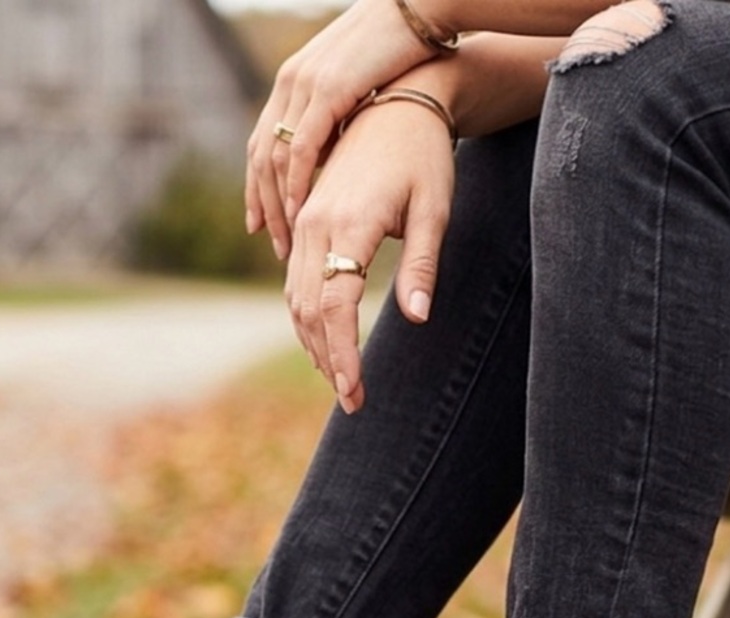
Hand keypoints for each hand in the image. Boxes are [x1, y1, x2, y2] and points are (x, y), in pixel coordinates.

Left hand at [247, 0, 432, 259]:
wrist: (420, 10)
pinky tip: (301, 214)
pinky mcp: (328, 89)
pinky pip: (302, 148)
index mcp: (292, 83)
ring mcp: (305, 85)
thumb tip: (330, 158)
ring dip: (279, 206)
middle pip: (262, 157)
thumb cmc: (396, 52)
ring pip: (276, 158)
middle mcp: (290, 83)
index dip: (257, 190)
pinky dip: (297, 184)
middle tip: (274, 246)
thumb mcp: (353, 91)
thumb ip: (334, 121)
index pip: (261, 145)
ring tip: (287, 243)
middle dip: (264, 207)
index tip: (261, 227)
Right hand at [285, 99, 455, 413]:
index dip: (342, 355)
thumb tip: (417, 319)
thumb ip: (423, 267)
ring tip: (341, 382)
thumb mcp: (434, 211)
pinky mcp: (305, 222)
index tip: (354, 392)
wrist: (397, 105)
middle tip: (352, 401)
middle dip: (328, 361)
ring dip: (315, 345)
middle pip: (307, 311)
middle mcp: (315, 225)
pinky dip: (307, 320)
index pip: (334, 307)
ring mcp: (304, 223)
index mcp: (347, 224)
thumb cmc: (425, 159)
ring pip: (295, 300)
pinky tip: (327, 345)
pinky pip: (295, 282)